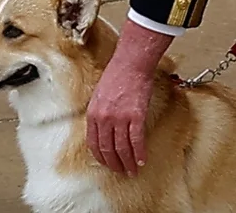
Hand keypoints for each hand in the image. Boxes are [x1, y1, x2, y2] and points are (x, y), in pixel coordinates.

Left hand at [86, 20, 173, 175]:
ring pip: (122, 148)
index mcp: (93, 114)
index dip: (101, 157)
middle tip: (121, 172)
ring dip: (128, 163)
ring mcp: (120, 118)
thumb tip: (103, 130)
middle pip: (108, 149)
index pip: (93, 143)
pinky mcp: (136, 116)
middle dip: (114, 164)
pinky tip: (141, 160)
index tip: (107, 164)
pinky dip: (139, 153)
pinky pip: (136, 141)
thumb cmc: (117, 74)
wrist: (131, 63)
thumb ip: (99, 113)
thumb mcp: (99, 95)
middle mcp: (104, 118)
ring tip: (132, 171)